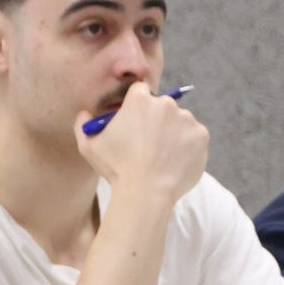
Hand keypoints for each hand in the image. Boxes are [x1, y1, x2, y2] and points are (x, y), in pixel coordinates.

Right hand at [75, 81, 207, 203]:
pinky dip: (187, 147)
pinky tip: (174, 162)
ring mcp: (186, 119)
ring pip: (180, 122)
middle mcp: (165, 104)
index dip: (137, 106)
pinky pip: (194, 137)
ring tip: (162, 157)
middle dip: (156, 121)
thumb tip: (84, 114)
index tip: (135, 121)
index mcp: (139, 100)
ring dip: (173, 133)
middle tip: (148, 144)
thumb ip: (82, 124)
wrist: (146, 192)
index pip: (140, 92)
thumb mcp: (89, 146)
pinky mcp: (201, 136)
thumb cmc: (116, 168)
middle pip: (162, 106)